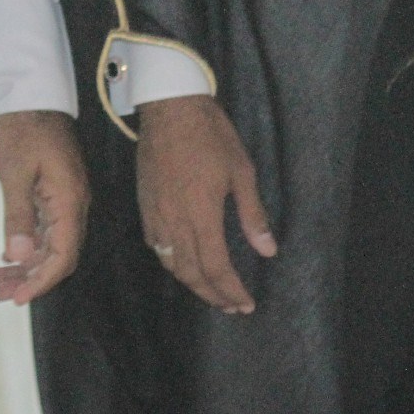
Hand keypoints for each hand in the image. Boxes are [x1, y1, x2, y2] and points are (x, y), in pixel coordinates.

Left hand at [0, 109, 88, 304]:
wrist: (31, 99)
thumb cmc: (23, 130)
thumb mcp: (15, 172)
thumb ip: (18, 215)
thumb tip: (20, 255)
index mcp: (69, 200)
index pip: (63, 254)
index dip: (42, 279)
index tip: (20, 297)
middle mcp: (73, 205)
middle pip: (58, 255)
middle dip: (31, 279)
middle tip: (1, 294)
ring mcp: (64, 201)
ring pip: (50, 245)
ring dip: (26, 266)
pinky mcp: (54, 196)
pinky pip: (44, 230)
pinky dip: (27, 247)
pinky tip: (7, 260)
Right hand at [135, 94, 276, 313]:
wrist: (169, 107)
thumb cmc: (211, 136)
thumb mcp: (242, 171)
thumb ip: (252, 215)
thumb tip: (267, 250)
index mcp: (202, 215)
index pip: (217, 267)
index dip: (232, 291)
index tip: (246, 304)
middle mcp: (175, 221)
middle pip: (192, 273)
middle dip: (213, 295)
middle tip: (231, 306)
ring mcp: (156, 214)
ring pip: (170, 262)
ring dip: (191, 282)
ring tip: (210, 291)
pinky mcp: (145, 204)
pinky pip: (155, 245)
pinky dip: (170, 262)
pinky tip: (181, 262)